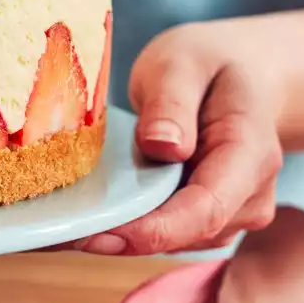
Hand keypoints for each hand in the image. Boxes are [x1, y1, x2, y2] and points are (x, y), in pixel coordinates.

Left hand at [76, 20, 284, 253]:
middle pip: (182, 234)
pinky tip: (82, 216)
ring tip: (58, 223)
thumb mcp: (184, 62)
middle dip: (119, 237)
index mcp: (251, 154)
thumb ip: (173, 101)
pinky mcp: (204, 222)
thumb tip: (162, 147)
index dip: (150, 230)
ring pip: (169, 241)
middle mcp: (248, 198)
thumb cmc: (211, 64)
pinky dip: (124, 228)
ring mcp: (230, 216)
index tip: (95, 232)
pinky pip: (163, 233)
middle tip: (52, 233)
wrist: (243, 75)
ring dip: (117, 236)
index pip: (205, 210)